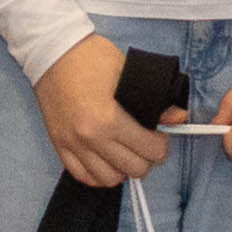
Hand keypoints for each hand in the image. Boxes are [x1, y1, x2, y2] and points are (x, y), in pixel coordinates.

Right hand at [33, 36, 171, 188]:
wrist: (52, 52)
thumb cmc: (90, 58)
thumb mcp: (129, 72)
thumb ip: (156, 100)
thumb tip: (178, 117)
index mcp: (109, 119)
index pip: (151, 150)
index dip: (161, 143)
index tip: (159, 135)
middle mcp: (90, 138)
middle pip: (133, 169)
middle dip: (146, 158)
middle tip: (145, 143)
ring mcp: (73, 144)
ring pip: (109, 179)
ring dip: (122, 169)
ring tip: (125, 153)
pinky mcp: (59, 145)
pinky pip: (83, 176)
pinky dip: (98, 174)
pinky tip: (106, 161)